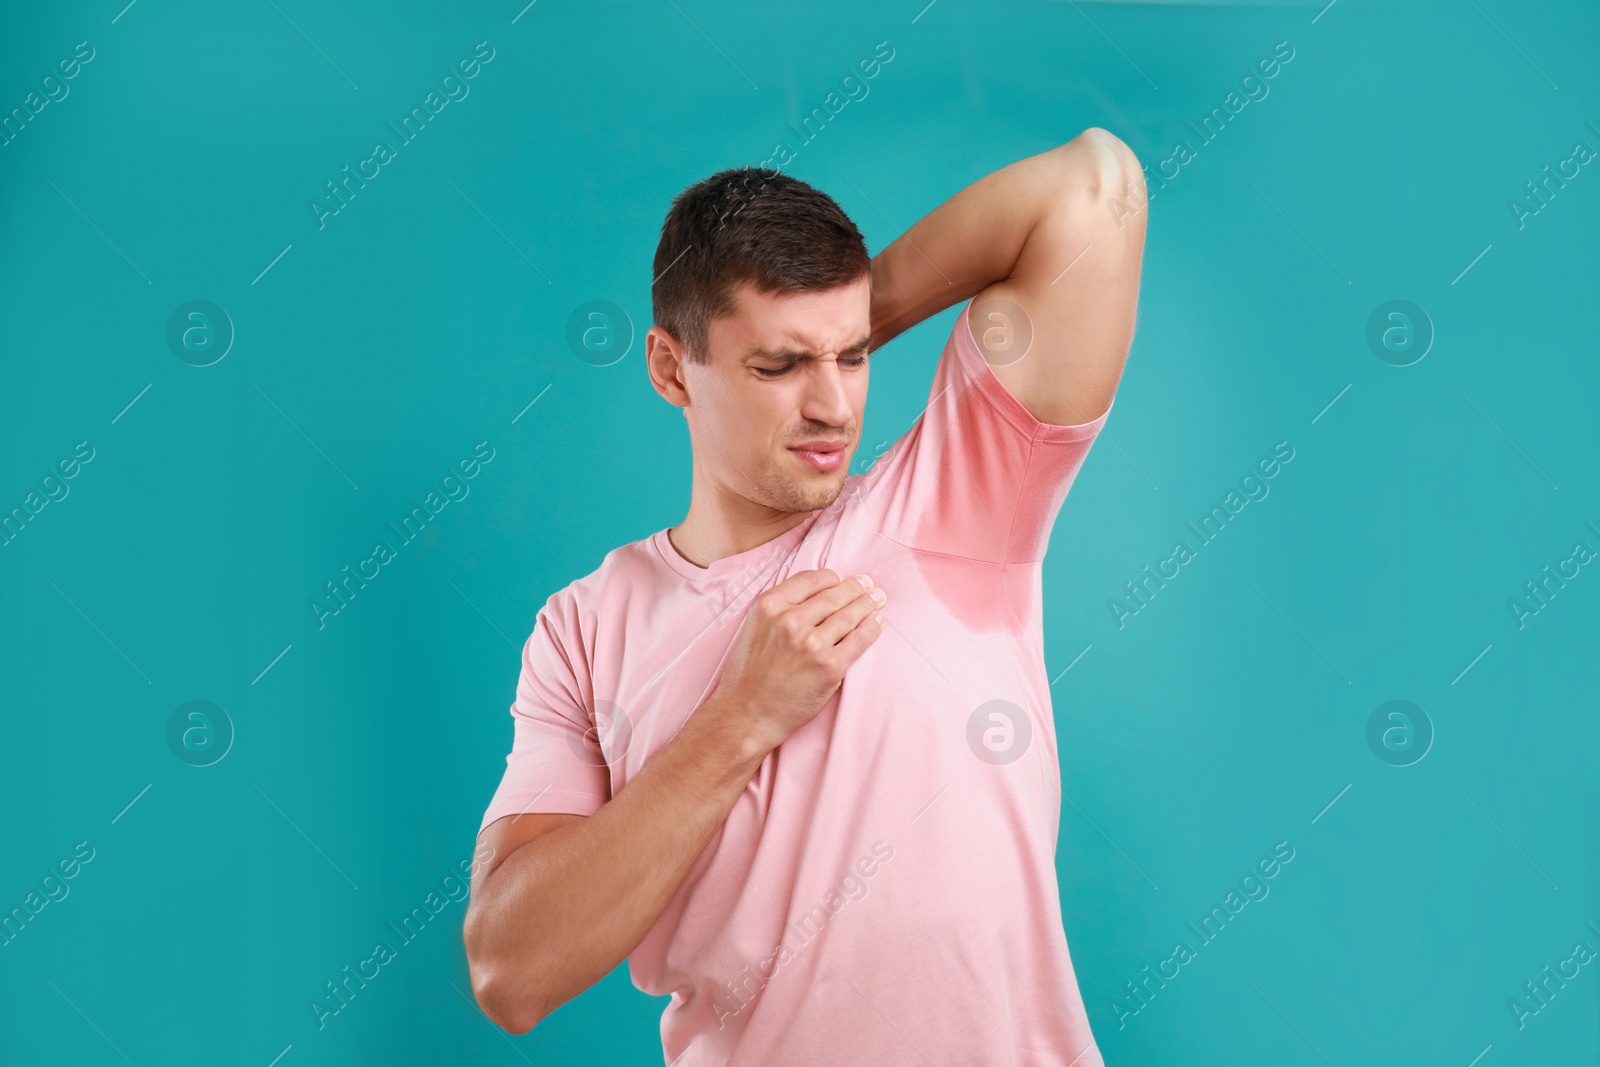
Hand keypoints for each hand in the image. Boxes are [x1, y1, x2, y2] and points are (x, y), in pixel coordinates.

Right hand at [706, 569, 886, 755]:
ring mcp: (812, 644)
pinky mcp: (829, 666)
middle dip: (856, 587)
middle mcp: (790, 620)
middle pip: (834, 595)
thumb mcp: (754, 626)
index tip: (843, 579)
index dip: (832, 578)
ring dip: (868, 604)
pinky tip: (878, 622)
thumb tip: (817, 592)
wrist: (746, 714)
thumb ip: (780, 607)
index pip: (812, 579)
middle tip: (869, 583)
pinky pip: (859, 640)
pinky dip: (872, 628)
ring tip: (878, 599)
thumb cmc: (748, 674)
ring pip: (849, 615)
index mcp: (770, 605)